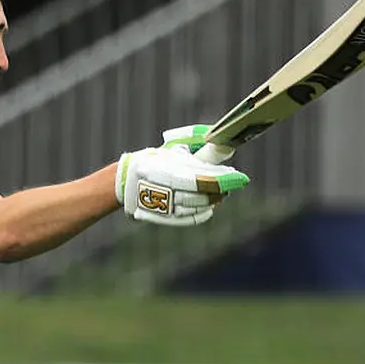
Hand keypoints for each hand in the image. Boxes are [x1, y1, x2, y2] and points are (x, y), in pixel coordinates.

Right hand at [114, 124, 249, 226]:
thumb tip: (223, 144)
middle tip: (234, 182)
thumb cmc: (155, 160)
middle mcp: (162, 189)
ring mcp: (164, 206)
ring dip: (215, 199)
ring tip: (223, 191)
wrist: (126, 182)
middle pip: (201, 193)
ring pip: (198, 206)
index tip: (238, 176)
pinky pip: (192, 218)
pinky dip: (205, 212)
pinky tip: (211, 205)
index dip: (221, 178)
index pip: (199, 176)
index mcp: (163, 169)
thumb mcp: (173, 147)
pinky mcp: (165, 218)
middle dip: (221, 188)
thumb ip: (197, 145)